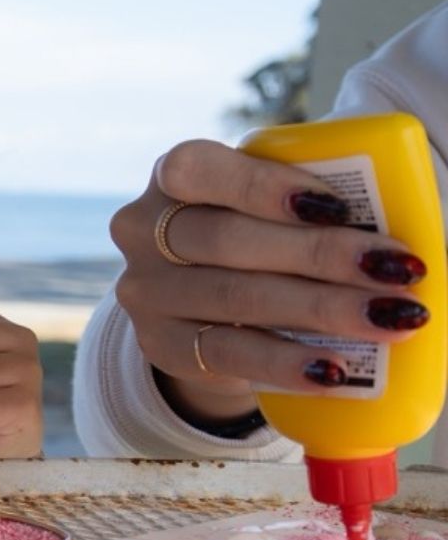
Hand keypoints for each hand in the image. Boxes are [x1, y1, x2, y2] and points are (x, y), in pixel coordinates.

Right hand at [109, 140, 429, 424]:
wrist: (205, 302)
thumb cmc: (258, 233)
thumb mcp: (270, 204)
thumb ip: (309, 204)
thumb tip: (397, 229)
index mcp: (172, 176)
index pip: (197, 169)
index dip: (263, 186)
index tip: (338, 207)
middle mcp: (143, 231)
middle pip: (225, 240)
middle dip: (318, 254)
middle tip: (395, 269)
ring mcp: (146, 292)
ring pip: (232, 298)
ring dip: (320, 309)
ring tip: (388, 318)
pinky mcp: (160, 345)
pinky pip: (226, 355)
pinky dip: (286, 363)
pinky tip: (334, 369)